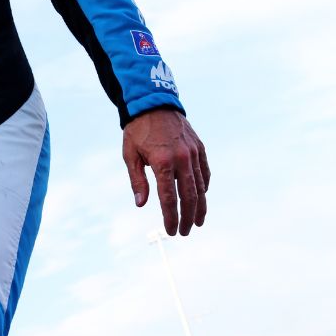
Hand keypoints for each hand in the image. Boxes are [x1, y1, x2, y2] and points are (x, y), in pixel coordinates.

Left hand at [122, 108, 209, 235]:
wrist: (153, 103)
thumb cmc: (138, 131)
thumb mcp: (130, 155)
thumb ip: (137, 181)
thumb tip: (141, 205)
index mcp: (162, 161)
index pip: (169, 198)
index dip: (170, 217)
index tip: (171, 231)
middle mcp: (182, 158)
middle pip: (189, 196)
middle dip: (187, 218)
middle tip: (184, 232)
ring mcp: (193, 153)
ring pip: (200, 186)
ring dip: (200, 207)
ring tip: (197, 222)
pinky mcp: (199, 147)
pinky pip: (205, 172)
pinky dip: (204, 187)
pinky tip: (201, 198)